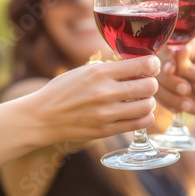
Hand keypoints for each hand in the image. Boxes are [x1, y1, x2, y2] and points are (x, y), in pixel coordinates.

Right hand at [28, 55, 159, 145]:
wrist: (41, 118)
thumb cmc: (63, 90)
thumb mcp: (84, 70)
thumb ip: (111, 68)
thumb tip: (139, 66)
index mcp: (100, 72)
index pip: (142, 65)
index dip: (153, 64)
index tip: (152, 66)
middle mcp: (105, 92)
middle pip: (149, 86)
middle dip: (151, 83)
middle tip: (145, 83)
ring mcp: (107, 114)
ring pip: (148, 106)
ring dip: (149, 101)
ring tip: (140, 99)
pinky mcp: (106, 130)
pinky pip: (140, 123)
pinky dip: (145, 116)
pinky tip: (138, 112)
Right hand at [155, 38, 194, 119]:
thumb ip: (189, 66)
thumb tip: (179, 50)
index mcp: (186, 45)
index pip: (169, 47)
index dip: (167, 59)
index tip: (171, 70)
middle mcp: (172, 56)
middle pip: (158, 64)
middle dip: (171, 81)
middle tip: (187, 90)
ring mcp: (163, 72)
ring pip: (155, 81)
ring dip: (171, 95)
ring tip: (189, 105)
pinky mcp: (159, 86)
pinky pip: (155, 94)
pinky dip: (168, 103)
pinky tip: (180, 108)